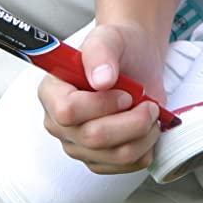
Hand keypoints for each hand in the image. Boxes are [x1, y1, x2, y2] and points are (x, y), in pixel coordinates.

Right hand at [37, 21, 166, 174]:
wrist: (136, 60)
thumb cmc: (118, 48)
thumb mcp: (109, 37)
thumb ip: (100, 53)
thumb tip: (101, 80)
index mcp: (52, 93)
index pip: (68, 112)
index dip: (101, 105)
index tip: (125, 93)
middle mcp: (60, 123)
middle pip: (94, 138)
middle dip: (132, 121)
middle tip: (147, 104)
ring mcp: (79, 145)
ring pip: (116, 155)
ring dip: (144, 133)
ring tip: (150, 112)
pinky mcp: (100, 160)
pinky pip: (128, 165)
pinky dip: (147, 146)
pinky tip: (147, 127)